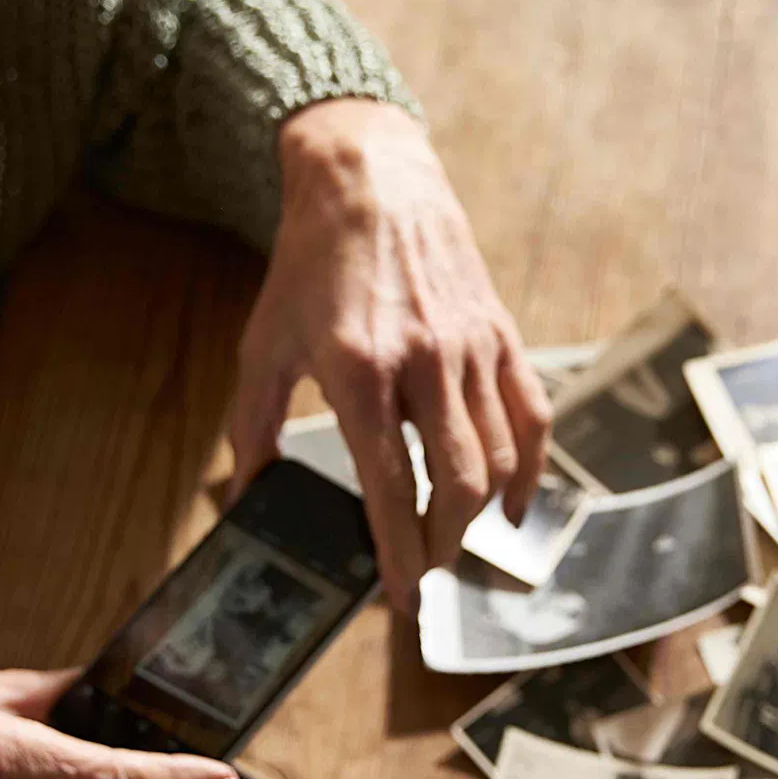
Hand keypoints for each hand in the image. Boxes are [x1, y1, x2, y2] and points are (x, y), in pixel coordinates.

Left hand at [230, 99, 549, 604]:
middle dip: (443, 546)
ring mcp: (471, 347)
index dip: (399, 551)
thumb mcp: (263, 345)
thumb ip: (252, 428)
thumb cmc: (310, 266)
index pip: (390, 484)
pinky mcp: (501, 335)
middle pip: (456, 484)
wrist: (370, 181)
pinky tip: (510, 506)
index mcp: (359, 369)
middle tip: (423, 573)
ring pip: (497, 458)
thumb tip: (246, 500)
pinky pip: (531, 418)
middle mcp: (424, 360)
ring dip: (478, 517)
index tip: (400, 597)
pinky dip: (528, 471)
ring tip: (451, 542)